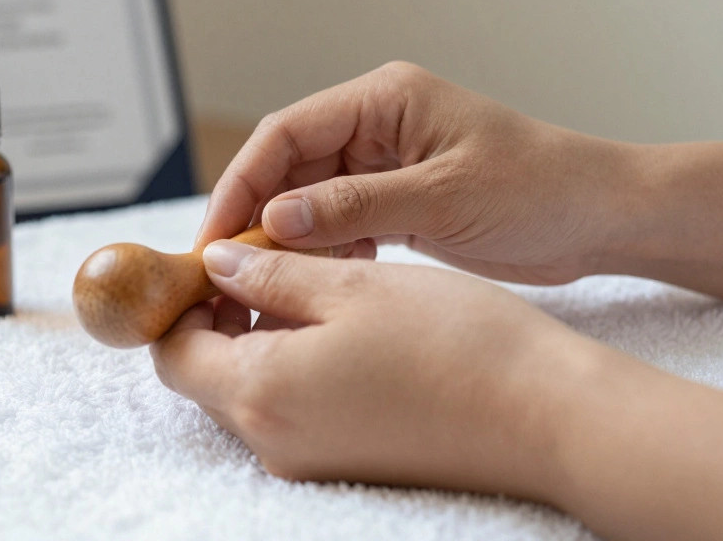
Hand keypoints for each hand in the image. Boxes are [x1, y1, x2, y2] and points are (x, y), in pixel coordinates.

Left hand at [150, 241, 598, 497]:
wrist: (550, 419)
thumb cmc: (458, 344)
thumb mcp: (353, 286)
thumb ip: (269, 274)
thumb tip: (215, 262)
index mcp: (260, 392)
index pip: (172, 351)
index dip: (181, 299)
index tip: (212, 257)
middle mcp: (272, 441)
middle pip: (206, 375)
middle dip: (221, 314)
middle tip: (266, 259)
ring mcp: (309, 460)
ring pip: (251, 389)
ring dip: (262, 335)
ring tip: (315, 281)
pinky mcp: (345, 464)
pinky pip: (292, 410)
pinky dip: (297, 364)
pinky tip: (345, 326)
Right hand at [197, 61, 638, 284]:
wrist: (601, 217)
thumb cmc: (541, 189)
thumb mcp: (444, 198)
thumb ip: (357, 206)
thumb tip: (275, 219)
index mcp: (384, 99)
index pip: (286, 133)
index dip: (243, 183)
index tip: (217, 237)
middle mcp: (376, 125)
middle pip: (288, 167)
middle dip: (256, 217)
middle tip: (226, 273)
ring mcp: (385, 164)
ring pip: (308, 200)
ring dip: (285, 241)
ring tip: (262, 287)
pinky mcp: (396, 201)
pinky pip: (338, 224)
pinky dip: (322, 253)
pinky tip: (314, 283)